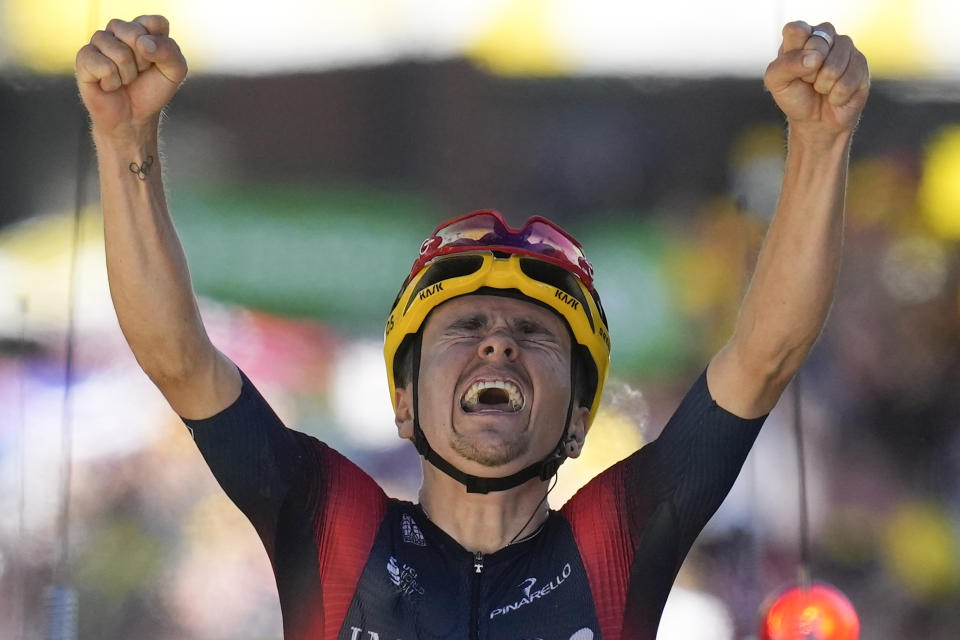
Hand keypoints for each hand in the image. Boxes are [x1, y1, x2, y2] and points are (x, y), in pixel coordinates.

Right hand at [76, 16, 186, 138]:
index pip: (156, 22)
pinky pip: (104, 66)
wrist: (132, 117)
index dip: (160, 47)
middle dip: (144, 62)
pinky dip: (112, 82)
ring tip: (124, 79)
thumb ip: (169, 52)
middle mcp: (120, 30)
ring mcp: (100, 41)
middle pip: (136, 34)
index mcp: (143, 29)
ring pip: (120, 52)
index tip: (156, 62)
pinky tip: (109, 84)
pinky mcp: (84, 56)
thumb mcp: (174, 73)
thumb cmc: (152, 91)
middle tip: (139, 72)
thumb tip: (142, 42)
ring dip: (127, 74)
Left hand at [764, 21, 868, 137]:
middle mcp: (824, 35)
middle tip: (808, 81)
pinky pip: (847, 81)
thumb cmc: (794, 96)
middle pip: (817, 46)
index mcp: (800, 35)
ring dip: (823, 85)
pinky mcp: (861, 62)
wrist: (816, 120)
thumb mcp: (777, 82)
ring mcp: (845, 47)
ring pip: (834, 66)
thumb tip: (815, 58)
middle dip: (809, 73)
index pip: (796, 30)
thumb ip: (785, 65)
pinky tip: (835, 94)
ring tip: (822, 88)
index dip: (795, 53)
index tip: (794, 67)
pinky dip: (837, 95)